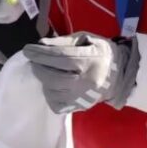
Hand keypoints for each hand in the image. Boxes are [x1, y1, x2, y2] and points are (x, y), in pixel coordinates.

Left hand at [22, 32, 139, 113]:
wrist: (119, 75)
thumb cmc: (101, 53)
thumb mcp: (86, 39)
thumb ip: (63, 42)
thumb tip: (41, 44)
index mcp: (90, 61)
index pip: (59, 58)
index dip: (41, 53)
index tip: (27, 49)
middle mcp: (85, 82)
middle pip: (53, 77)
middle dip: (39, 67)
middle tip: (34, 60)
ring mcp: (81, 97)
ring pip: (52, 90)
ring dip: (43, 79)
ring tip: (45, 71)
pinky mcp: (78, 108)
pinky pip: (55, 104)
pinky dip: (49, 93)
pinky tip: (53, 85)